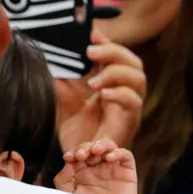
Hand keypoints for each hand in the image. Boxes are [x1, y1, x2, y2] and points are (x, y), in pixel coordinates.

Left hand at [54, 139, 137, 193]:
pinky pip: (126, 156)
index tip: (68, 158)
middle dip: (85, 147)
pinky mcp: (127, 174)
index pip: (77, 153)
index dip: (73, 151)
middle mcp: (97, 169)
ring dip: (101, 145)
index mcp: (81, 172)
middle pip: (91, 148)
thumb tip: (68, 163)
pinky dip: (118, 152)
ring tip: (95, 151)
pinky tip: (109, 158)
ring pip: (109, 147)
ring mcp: (112, 169)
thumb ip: (63, 179)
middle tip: (81, 155)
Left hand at [55, 30, 144, 151]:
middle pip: (133, 62)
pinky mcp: (129, 121)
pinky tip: (104, 93)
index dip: (107, 43)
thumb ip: (62, 80)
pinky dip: (119, 94)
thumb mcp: (64, 100)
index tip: (90, 33)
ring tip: (94, 79)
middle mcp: (124, 91)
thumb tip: (53, 57)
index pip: (117, 55)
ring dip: (116, 73)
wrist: (78, 160)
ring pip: (139, 79)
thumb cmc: (75, 130)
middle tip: (90, 52)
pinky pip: (133, 102)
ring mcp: (129, 106)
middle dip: (114, 52)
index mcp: (110, 82)